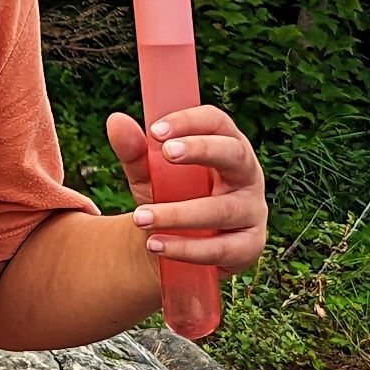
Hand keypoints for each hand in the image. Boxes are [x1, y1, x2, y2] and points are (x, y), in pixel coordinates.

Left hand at [105, 105, 266, 273]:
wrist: (176, 248)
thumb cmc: (170, 198)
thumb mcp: (149, 175)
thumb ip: (134, 152)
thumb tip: (116, 121)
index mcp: (226, 146)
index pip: (217, 122)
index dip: (190, 121)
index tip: (155, 130)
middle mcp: (247, 175)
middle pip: (234, 154)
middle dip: (201, 150)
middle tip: (166, 152)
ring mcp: (252, 211)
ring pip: (221, 209)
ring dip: (178, 214)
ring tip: (140, 218)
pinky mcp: (249, 246)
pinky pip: (222, 248)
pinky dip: (186, 248)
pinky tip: (155, 245)